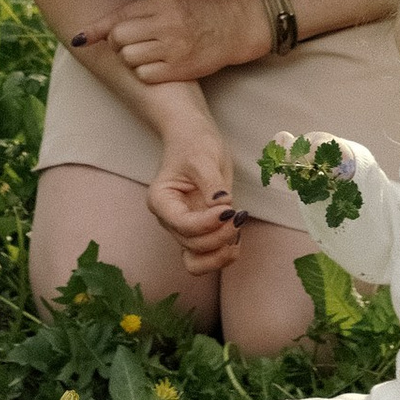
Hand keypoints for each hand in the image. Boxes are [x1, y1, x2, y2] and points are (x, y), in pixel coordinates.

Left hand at [74, 0, 264, 85]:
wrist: (238, 24)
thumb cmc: (201, 9)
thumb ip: (140, 10)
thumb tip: (106, 27)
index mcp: (160, 2)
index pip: (118, 18)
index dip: (95, 30)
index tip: (79, 39)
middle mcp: (165, 23)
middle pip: (118, 40)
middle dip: (119, 43)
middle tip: (133, 42)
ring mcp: (173, 47)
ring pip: (129, 59)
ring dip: (132, 59)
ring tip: (149, 52)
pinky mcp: (180, 69)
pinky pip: (145, 76)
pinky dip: (146, 73)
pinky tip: (159, 65)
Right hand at [144, 123, 241, 273]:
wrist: (195, 139)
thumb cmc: (194, 143)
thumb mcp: (202, 156)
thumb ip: (211, 183)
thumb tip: (223, 206)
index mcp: (161, 200)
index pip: (182, 224)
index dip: (207, 224)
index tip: (229, 210)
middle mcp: (170, 220)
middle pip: (191, 245)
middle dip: (218, 237)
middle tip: (238, 215)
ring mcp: (184, 229)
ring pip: (197, 261)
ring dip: (220, 253)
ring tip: (238, 232)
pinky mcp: (200, 232)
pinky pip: (209, 256)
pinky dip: (225, 253)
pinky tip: (237, 235)